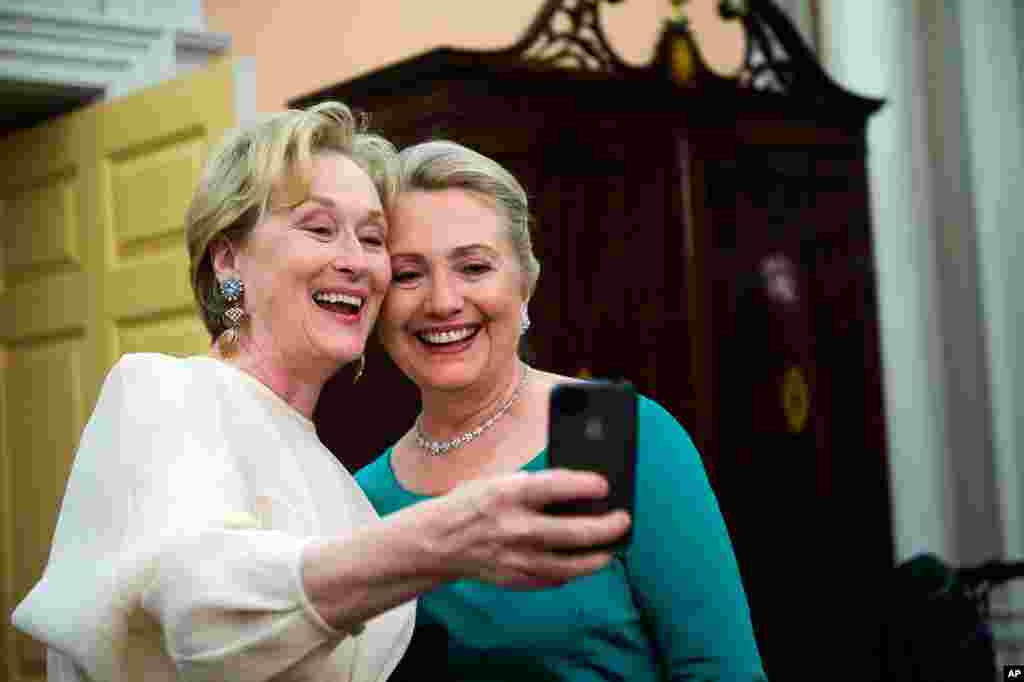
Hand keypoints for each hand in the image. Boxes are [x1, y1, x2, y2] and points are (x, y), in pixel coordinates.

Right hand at [427, 469, 631, 588]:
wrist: (438, 541)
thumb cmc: (471, 505)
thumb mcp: (497, 482)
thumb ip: (533, 485)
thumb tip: (575, 490)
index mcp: (507, 495)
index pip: (555, 487)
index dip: (584, 485)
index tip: (605, 485)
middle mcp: (514, 528)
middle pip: (572, 533)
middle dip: (605, 527)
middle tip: (623, 520)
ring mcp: (515, 558)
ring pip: (569, 565)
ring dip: (596, 557)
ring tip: (611, 550)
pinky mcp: (515, 579)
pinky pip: (553, 579)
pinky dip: (571, 572)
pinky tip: (582, 563)